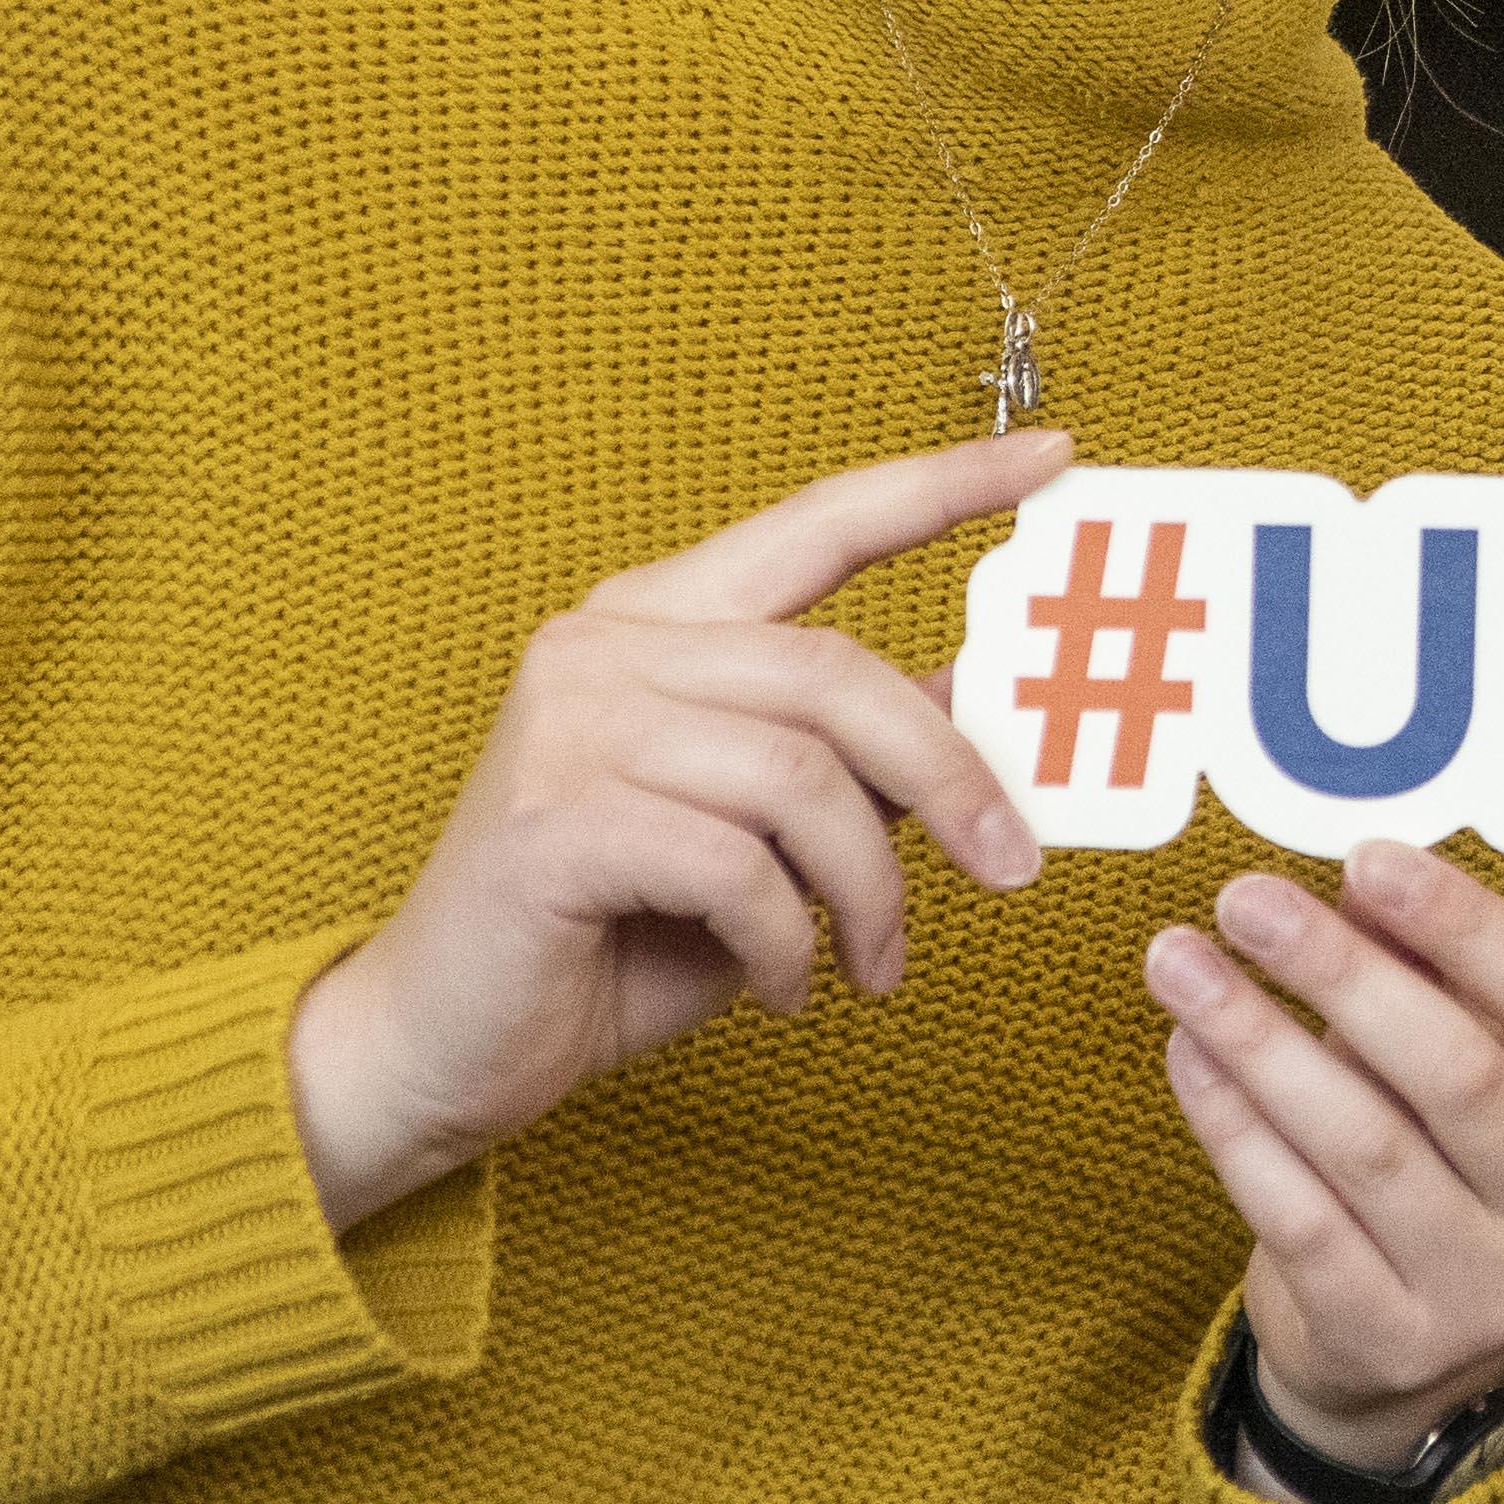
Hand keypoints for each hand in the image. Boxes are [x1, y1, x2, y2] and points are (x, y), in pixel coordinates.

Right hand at [288, 434, 1058, 1227]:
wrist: (445, 1046)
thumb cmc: (612, 937)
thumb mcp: (765, 835)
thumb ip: (853, 760)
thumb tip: (983, 701)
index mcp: (662, 620)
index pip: (821, 522)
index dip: (943, 487)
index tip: (1057, 457)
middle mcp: (608, 646)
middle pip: (839, 675)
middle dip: (951, 780)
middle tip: (1011, 868)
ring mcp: (570, 723)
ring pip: (802, 777)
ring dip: (871, 889)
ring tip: (877, 963)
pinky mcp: (554, 817)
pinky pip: (737, 866)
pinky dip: (791, 941)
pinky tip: (786, 986)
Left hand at [1151, 839, 1503, 1478]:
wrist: (1417, 1337)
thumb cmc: (1454, 1151)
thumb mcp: (1482, 1056)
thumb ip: (1439, 974)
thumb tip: (1362, 884)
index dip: (1467, 925)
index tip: (1368, 858)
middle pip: (1459, 1071)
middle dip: (1343, 972)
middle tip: (1248, 900)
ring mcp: (1492, 1295)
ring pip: (1365, 1145)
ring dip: (1261, 1040)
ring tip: (1182, 963)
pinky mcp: (1391, 1341)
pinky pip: (1297, 1218)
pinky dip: (1233, 1128)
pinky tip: (1189, 1053)